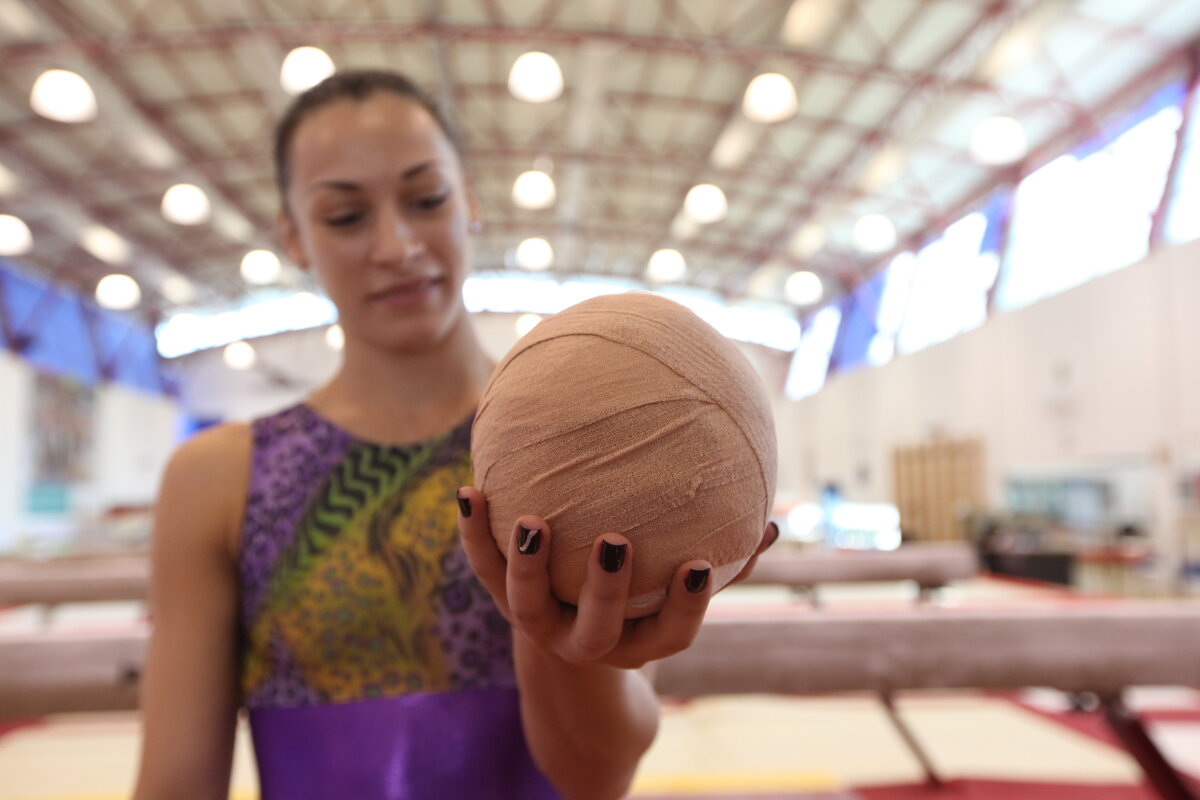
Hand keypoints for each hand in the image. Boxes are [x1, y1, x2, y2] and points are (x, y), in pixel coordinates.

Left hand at [456, 487, 777, 669]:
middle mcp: (588, 641)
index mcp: (639, 639)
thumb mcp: (677, 589)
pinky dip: (474, 531)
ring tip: (531, 521)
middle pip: (596, 629)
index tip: (696, 564)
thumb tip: (774, 520)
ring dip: (527, 565)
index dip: (683, 606)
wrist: (566, 633)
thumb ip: (725, 559)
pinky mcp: (502, 598)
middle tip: (614, 542)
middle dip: (604, 589)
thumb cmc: (643, 598)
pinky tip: (469, 489)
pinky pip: (484, 566)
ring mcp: (540, 624)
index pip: (668, 635)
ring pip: (525, 607)